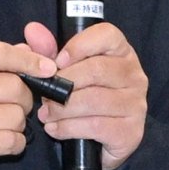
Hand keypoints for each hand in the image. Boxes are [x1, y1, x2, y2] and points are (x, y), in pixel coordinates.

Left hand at [33, 20, 147, 169]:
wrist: (103, 140)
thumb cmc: (84, 96)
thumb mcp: (66, 69)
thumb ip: (48, 49)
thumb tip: (32, 30)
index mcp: (121, 52)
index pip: (107, 35)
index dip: (79, 46)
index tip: (57, 62)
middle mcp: (134, 75)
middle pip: (97, 70)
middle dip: (63, 84)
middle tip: (44, 94)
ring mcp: (136, 104)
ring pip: (94, 100)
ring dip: (62, 109)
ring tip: (46, 114)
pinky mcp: (131, 130)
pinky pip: (95, 126)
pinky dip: (68, 128)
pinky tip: (55, 128)